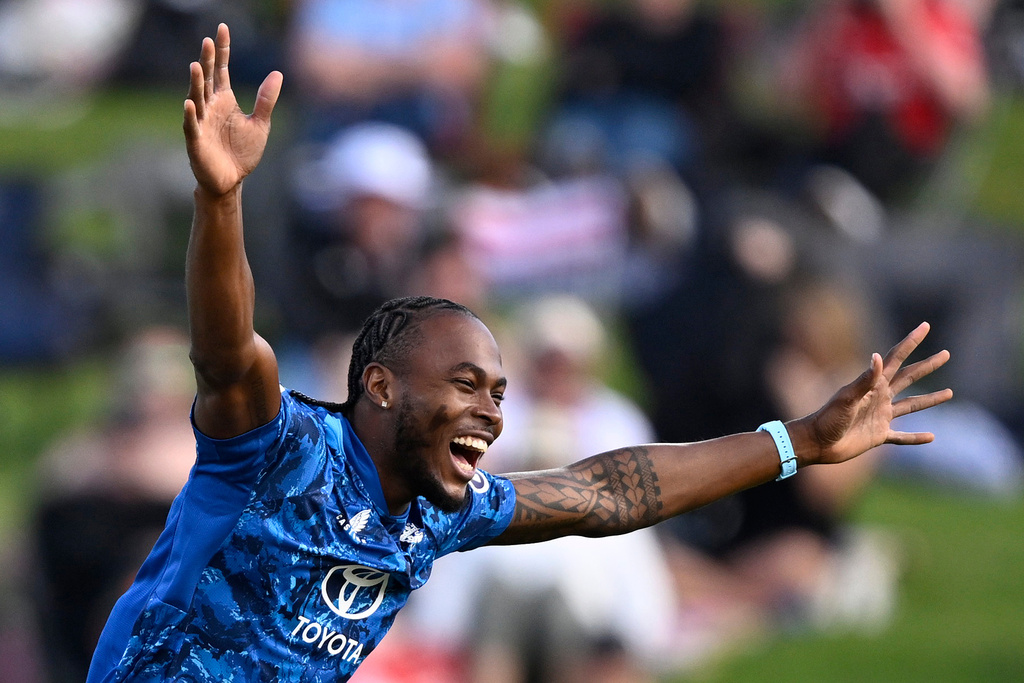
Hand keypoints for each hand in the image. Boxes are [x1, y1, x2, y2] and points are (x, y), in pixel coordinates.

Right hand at [183, 23, 282, 195]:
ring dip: (196, 83)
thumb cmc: (242, 152)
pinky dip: (190, 115)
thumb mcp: (260, 124)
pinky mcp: (196, 141)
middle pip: (208, 79)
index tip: (222, 28)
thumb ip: (266, 100)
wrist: (232, 180)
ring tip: (196, 66)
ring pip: (196, 98)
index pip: (222, 70)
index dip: (223, 50)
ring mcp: (201, 122)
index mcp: (224, 100)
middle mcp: (209, 107)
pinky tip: (189, 103)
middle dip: (208, 61)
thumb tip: (277, 73)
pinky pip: (191, 126)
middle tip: (208, 41)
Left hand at [799, 322, 952, 464]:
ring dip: (930, 400)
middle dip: (927, 366)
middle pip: (909, 377)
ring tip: (950, 393)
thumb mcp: (847, 397)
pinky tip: (931, 437)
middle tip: (946, 354)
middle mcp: (880, 398)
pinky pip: (902, 437)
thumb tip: (877, 357)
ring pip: (911, 406)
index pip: (896, 358)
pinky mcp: (879, 435)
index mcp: (873, 385)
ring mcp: (881, 416)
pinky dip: (916, 437)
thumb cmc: (828, 418)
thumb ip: (864, 380)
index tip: (925, 325)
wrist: (817, 443)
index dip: (910, 342)